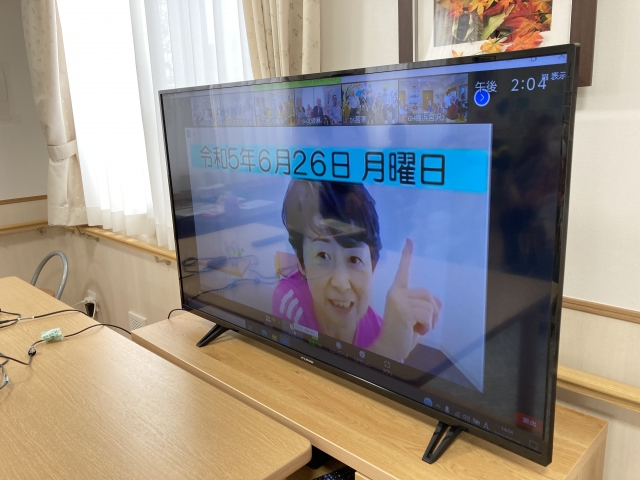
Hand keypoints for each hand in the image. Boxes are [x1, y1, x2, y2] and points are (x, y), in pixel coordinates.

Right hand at [374, 239, 440, 361]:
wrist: (390, 348)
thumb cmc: (403, 333)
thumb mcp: (416, 316)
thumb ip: (424, 305)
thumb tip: (438, 303)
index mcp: (397, 291)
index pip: (403, 270)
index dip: (407, 255)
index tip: (409, 240)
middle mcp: (396, 293)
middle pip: (428, 295)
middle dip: (432, 311)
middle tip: (421, 324)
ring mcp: (398, 301)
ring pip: (430, 307)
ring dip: (429, 321)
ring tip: (417, 328)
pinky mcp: (403, 310)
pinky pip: (428, 316)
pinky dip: (427, 327)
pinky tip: (416, 331)